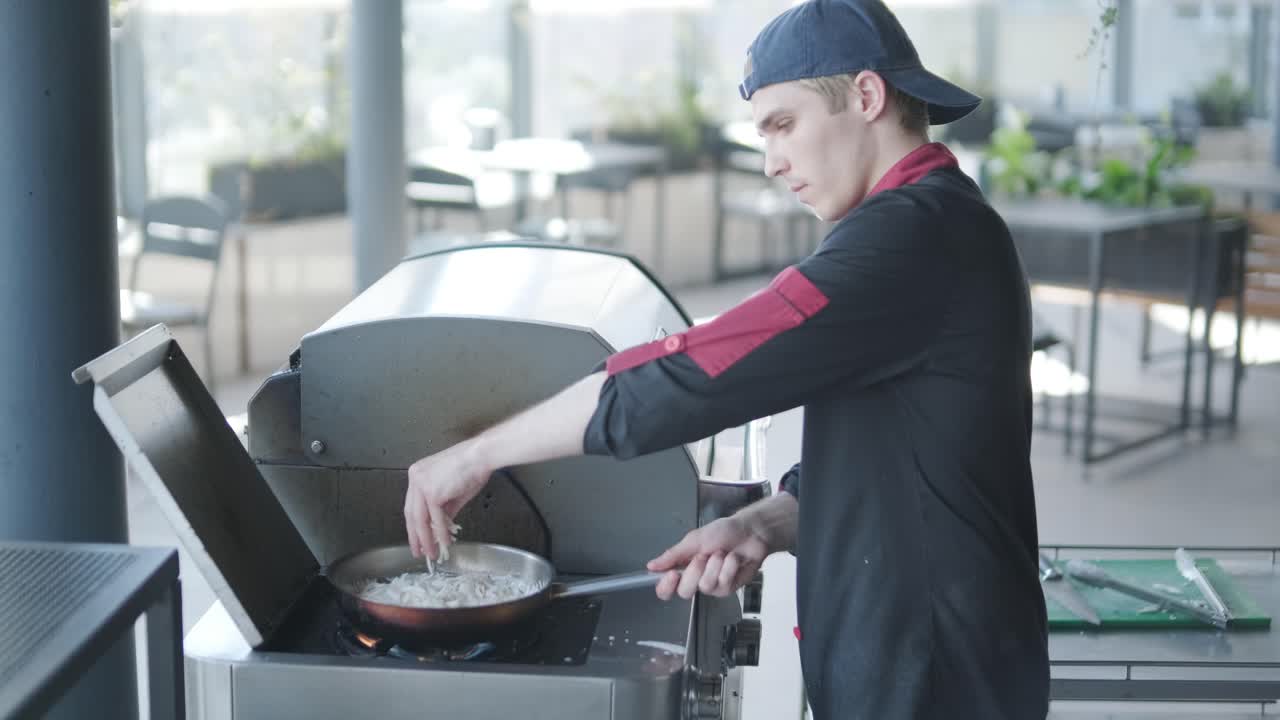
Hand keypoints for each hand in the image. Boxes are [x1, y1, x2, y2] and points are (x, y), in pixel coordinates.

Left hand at [403, 440, 490, 560]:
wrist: (481, 456)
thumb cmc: (472, 466)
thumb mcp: (453, 490)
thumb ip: (444, 509)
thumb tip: (441, 526)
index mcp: (418, 474)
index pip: (412, 505)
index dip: (414, 524)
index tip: (417, 537)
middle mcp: (416, 478)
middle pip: (411, 514)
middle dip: (415, 536)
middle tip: (419, 550)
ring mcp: (422, 485)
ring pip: (420, 519)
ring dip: (426, 539)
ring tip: (431, 552)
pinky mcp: (432, 493)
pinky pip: (435, 519)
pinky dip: (441, 533)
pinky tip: (444, 542)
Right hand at [646, 515, 769, 599]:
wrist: (750, 532)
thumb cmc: (723, 532)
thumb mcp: (694, 540)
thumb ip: (673, 554)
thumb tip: (652, 565)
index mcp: (683, 567)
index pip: (666, 588)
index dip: (665, 586)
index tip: (672, 574)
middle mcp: (696, 579)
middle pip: (684, 592)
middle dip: (694, 571)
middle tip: (703, 555)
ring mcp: (713, 586)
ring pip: (705, 586)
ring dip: (715, 565)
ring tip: (721, 554)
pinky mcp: (728, 588)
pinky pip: (722, 583)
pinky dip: (728, 567)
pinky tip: (733, 559)